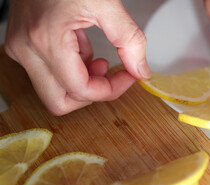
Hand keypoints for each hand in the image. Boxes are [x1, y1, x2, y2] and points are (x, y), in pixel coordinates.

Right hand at [5, 0, 150, 114]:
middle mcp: (28, 50)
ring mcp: (22, 49)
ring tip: (98, 59)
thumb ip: (129, 39)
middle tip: (110, 77)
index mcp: (48, 40)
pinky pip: (49, 74)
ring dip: (82, 82)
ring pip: (54, 91)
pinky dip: (72, 69)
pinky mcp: (24, 46)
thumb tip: (141, 70)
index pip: (81, 90)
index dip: (111, 91)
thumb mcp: (106, 3)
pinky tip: (83, 49)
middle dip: (92, 94)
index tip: (129, 78)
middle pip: (60, 102)